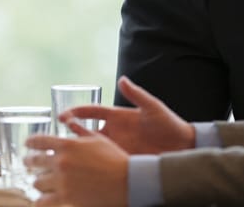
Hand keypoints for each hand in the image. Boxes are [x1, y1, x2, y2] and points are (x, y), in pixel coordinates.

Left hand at [25, 128, 128, 206]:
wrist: (127, 181)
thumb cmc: (115, 158)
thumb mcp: (97, 138)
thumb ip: (79, 129)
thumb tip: (67, 120)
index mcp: (67, 145)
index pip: (39, 141)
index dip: (30, 142)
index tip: (27, 144)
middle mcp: (61, 162)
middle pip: (34, 162)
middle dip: (29, 162)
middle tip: (27, 163)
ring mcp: (62, 181)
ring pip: (37, 182)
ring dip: (37, 182)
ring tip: (38, 182)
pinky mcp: (66, 198)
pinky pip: (44, 201)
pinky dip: (40, 201)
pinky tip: (40, 200)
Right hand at [60, 76, 193, 154]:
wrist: (183, 146)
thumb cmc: (169, 123)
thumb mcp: (153, 107)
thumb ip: (136, 94)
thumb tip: (122, 79)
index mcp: (119, 116)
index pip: (93, 112)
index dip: (77, 112)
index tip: (63, 115)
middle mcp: (115, 131)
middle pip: (87, 130)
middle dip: (72, 130)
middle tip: (60, 133)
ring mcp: (118, 146)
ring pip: (93, 146)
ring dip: (80, 146)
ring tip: (68, 149)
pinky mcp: (124, 159)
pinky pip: (105, 160)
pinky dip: (93, 161)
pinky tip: (84, 165)